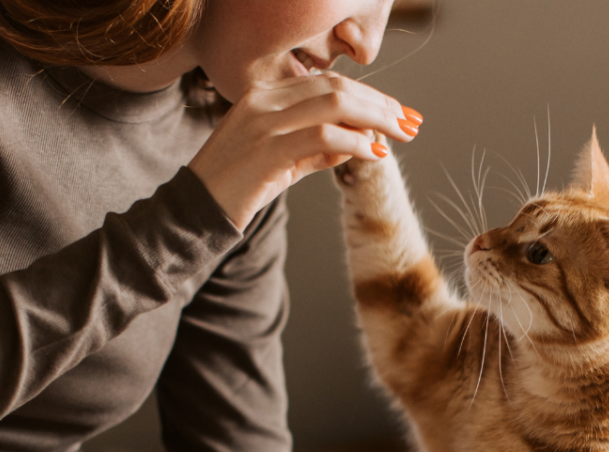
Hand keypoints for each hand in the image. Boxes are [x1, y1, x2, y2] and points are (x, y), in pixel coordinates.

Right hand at [188, 73, 420, 230]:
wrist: (198, 211)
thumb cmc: (239, 189)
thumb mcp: (282, 163)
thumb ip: (315, 150)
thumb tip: (357, 144)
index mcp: (264, 94)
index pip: (327, 83)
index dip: (369, 95)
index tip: (398, 112)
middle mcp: (264, 99)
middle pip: (336, 87)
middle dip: (380, 104)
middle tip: (411, 123)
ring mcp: (264, 121)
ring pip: (334, 104)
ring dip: (375, 119)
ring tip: (401, 135)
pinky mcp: (268, 149)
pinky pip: (323, 136)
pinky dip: (355, 142)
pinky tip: (375, 153)